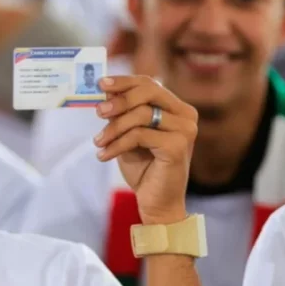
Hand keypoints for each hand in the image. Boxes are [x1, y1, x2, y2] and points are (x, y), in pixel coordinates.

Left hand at [93, 75, 197, 224]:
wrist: (157, 204)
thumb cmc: (144, 169)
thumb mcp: (128, 135)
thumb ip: (122, 114)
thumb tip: (105, 91)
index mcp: (177, 109)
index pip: (150, 83)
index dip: (125, 81)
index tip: (101, 84)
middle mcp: (186, 116)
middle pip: (150, 91)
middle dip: (120, 99)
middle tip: (98, 112)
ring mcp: (185, 130)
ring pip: (142, 114)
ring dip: (114, 127)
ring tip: (98, 142)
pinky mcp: (178, 146)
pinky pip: (140, 135)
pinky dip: (117, 144)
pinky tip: (104, 155)